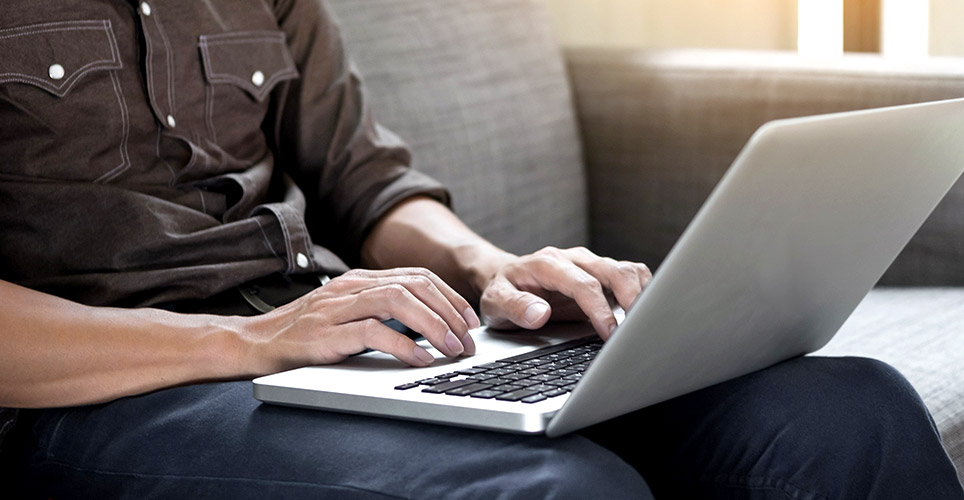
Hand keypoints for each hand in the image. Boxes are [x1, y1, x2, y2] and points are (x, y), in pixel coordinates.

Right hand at [238, 268, 480, 371]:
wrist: (252, 343)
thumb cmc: (303, 335)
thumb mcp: (346, 315)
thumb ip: (379, 313)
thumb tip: (428, 326)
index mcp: (359, 280)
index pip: (416, 276)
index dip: (449, 297)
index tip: (469, 321)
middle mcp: (351, 287)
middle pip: (414, 285)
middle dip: (449, 312)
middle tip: (467, 341)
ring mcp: (337, 308)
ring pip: (398, 301)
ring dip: (434, 326)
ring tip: (452, 349)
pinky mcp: (325, 333)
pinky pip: (373, 332)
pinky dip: (404, 346)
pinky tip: (421, 360)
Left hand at [479, 247, 650, 339]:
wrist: (506, 278)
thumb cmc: (502, 291)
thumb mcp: (495, 303)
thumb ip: (514, 307)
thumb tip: (539, 314)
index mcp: (548, 264)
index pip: (583, 284)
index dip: (600, 309)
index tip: (610, 333)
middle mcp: (574, 259)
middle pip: (614, 271)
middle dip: (632, 299)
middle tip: (639, 330)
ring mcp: (591, 264)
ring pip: (628, 270)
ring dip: (643, 294)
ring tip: (648, 324)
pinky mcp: (602, 274)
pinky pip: (631, 275)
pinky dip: (643, 291)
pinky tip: (644, 314)